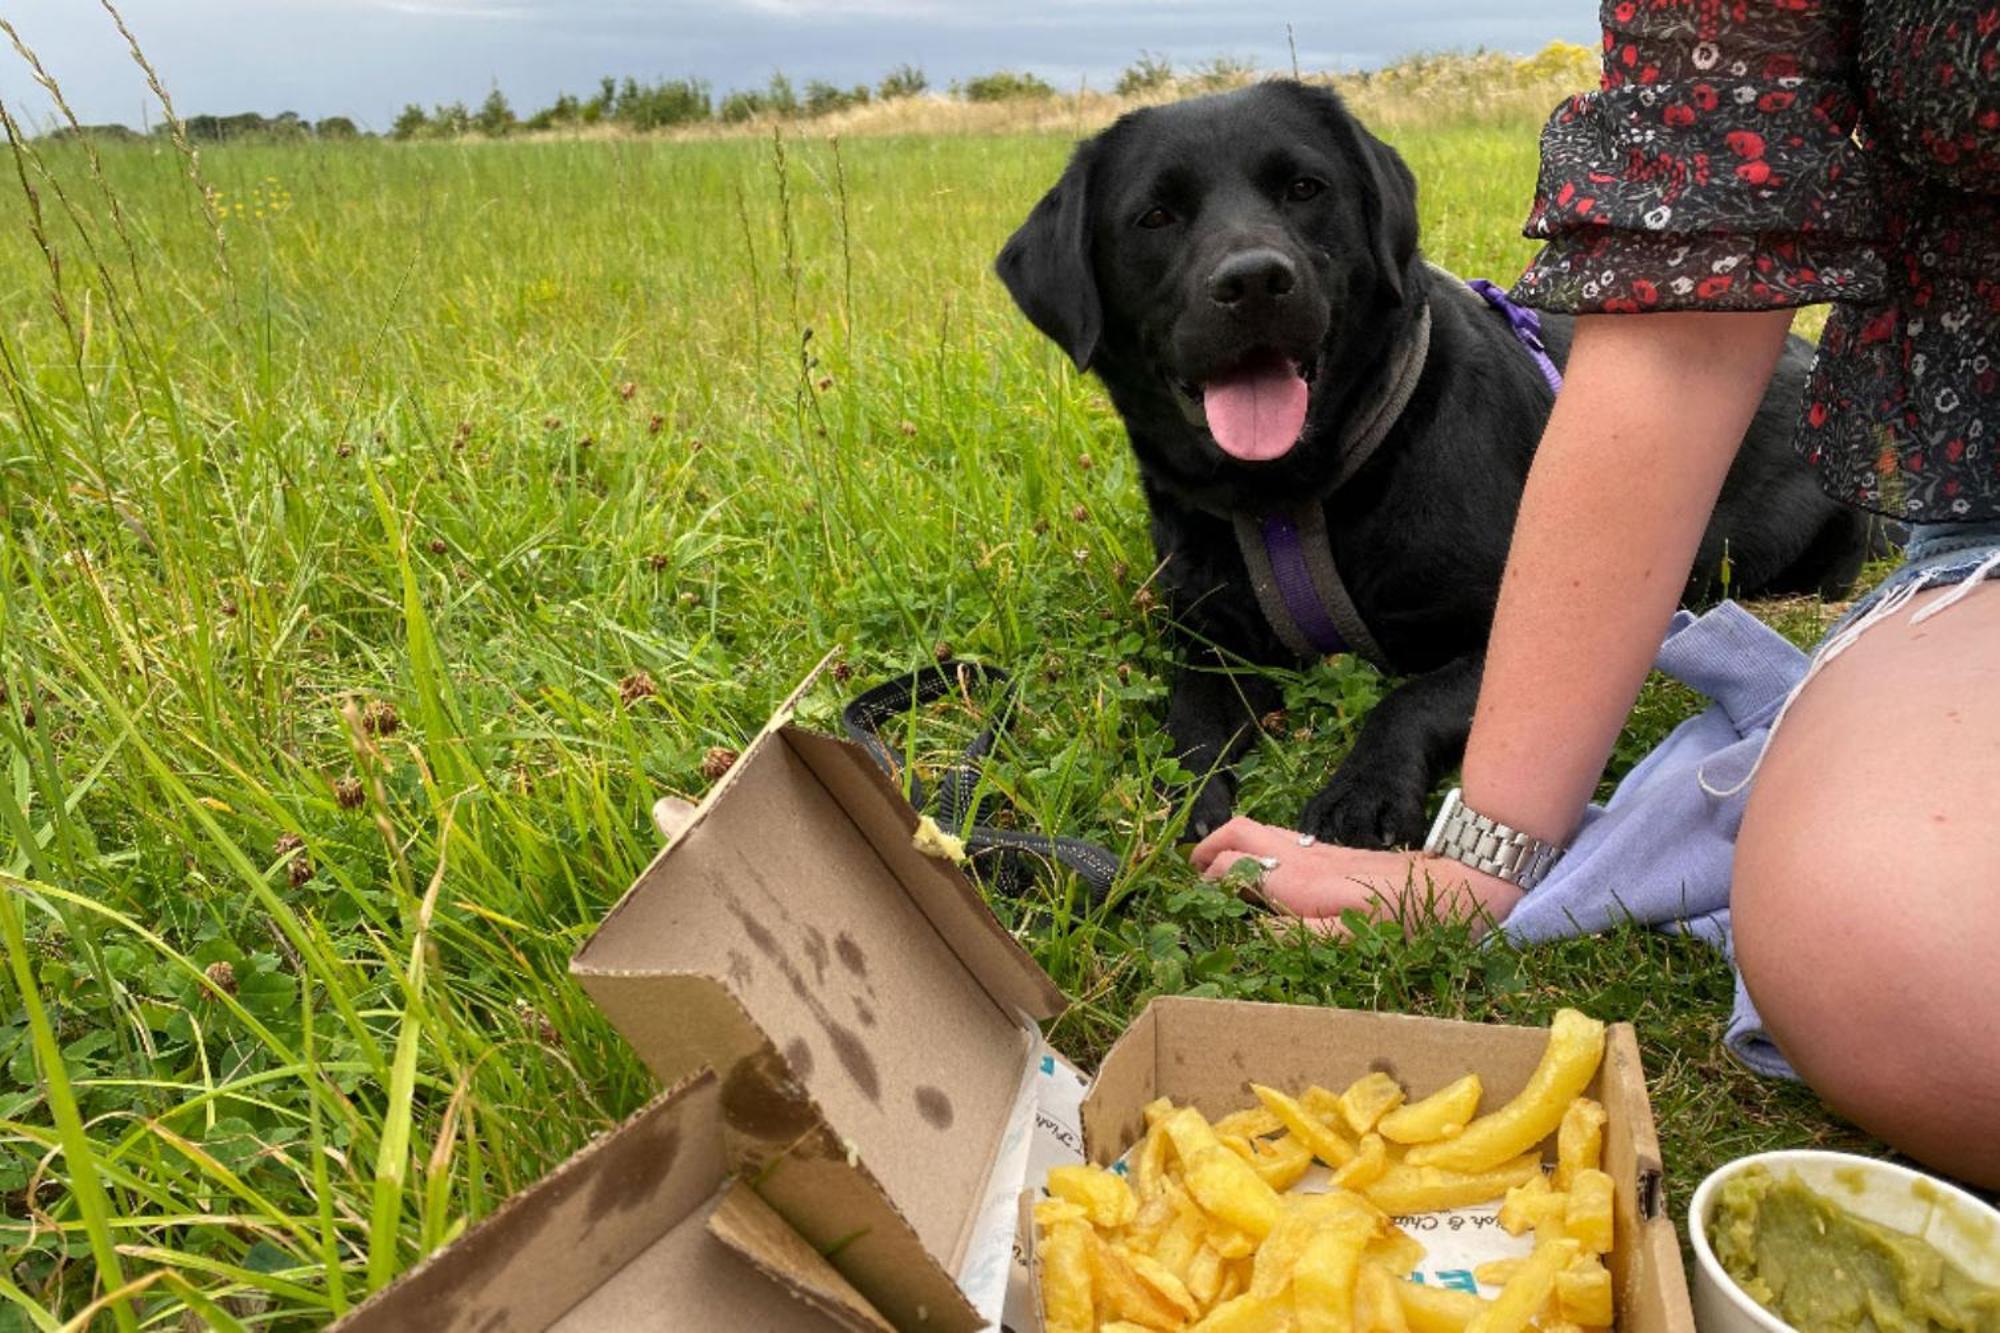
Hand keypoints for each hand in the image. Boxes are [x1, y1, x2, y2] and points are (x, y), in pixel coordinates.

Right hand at [1189, 816, 1524, 935]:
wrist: (1465, 882)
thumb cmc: (1417, 918)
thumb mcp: (1362, 938)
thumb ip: (1304, 933)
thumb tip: (1255, 926)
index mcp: (1303, 880)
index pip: (1234, 861)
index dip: (1206, 875)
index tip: (1191, 896)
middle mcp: (1305, 858)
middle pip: (1240, 832)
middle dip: (1208, 847)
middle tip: (1190, 873)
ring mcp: (1320, 851)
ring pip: (1259, 831)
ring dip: (1229, 845)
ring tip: (1212, 871)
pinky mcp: (1336, 853)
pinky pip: (1281, 841)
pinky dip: (1254, 849)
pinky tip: (1259, 872)